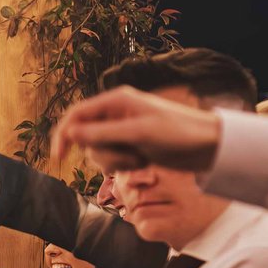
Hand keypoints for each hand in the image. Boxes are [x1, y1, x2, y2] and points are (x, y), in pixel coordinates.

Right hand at [51, 86, 222, 171]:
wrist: (208, 146)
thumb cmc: (178, 132)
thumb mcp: (137, 132)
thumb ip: (101, 132)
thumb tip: (69, 133)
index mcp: (116, 101)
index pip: (76, 115)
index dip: (63, 135)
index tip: (58, 158)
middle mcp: (115, 114)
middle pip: (85, 138)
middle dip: (102, 153)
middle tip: (127, 158)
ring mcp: (123, 131)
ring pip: (98, 152)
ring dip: (115, 162)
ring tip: (140, 161)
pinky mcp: (130, 146)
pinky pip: (111, 160)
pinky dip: (123, 166)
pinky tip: (144, 164)